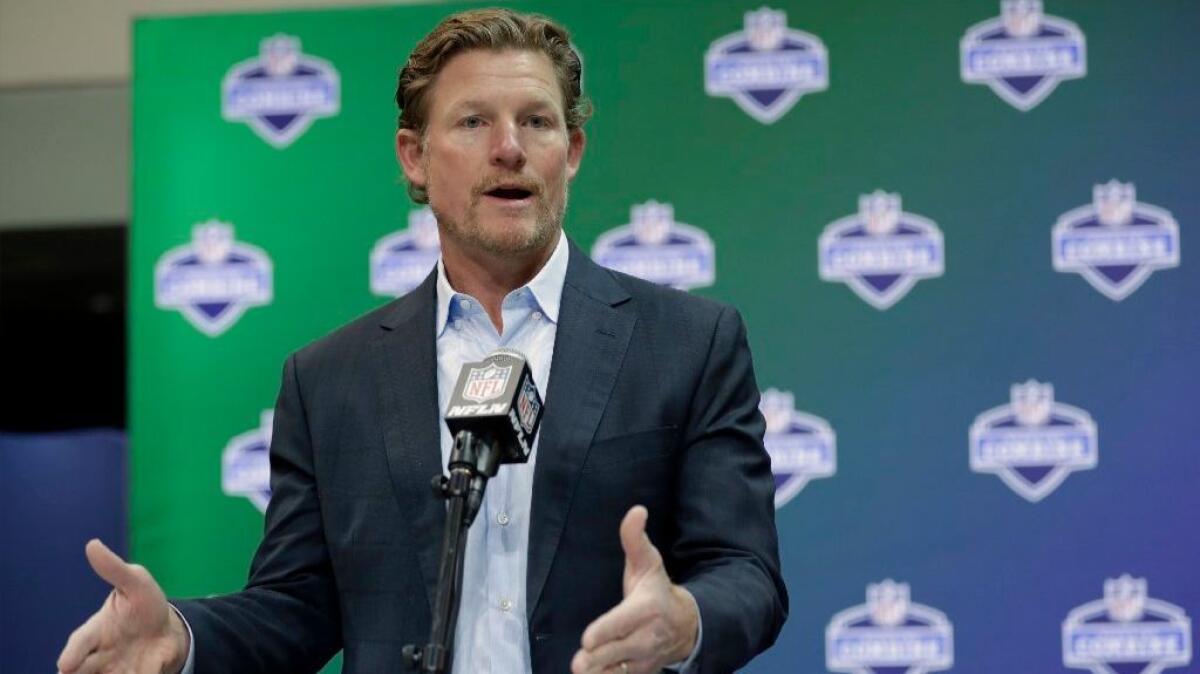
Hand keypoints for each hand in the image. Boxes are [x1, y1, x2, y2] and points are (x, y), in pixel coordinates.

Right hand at [57, 539, 189, 673]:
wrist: (168, 630)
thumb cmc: (143, 604)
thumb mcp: (135, 582)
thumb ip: (114, 569)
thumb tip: (93, 544)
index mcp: (97, 631)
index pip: (80, 644)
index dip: (72, 654)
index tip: (65, 665)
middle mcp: (101, 656)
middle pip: (82, 671)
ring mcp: (118, 669)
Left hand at [570, 506, 699, 673]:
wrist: (688, 625)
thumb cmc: (657, 589)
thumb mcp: (648, 562)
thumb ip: (635, 539)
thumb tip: (636, 510)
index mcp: (648, 607)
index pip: (623, 622)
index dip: (606, 631)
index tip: (587, 640)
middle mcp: (648, 636)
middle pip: (618, 650)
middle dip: (597, 658)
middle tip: (578, 664)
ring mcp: (646, 658)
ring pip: (619, 670)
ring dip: (599, 672)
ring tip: (581, 671)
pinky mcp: (643, 672)